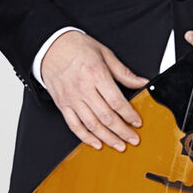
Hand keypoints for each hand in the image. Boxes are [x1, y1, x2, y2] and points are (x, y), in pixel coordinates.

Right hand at [41, 31, 148, 150]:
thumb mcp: (104, 53)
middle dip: (122, 131)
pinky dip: (85, 137)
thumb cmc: (76, 47)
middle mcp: (83, 88)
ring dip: (107, 138)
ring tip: (119, 145)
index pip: (117, 102)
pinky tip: (96, 143)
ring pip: (92, 125)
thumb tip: (141, 82)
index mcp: (96, 74)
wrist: (50, 46)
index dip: (129, 115)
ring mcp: (71, 98)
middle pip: (106, 117)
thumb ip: (123, 72)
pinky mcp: (62, 104)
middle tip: (132, 139)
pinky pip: (74, 125)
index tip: (137, 122)